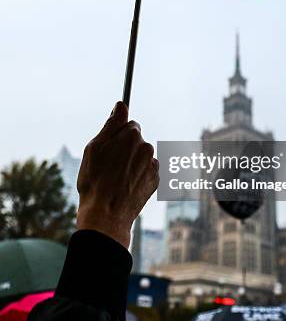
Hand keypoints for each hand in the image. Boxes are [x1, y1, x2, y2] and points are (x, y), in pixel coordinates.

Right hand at [76, 102, 158, 248]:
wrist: (106, 215)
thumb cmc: (95, 181)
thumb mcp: (94, 148)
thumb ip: (111, 124)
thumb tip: (121, 105)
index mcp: (131, 135)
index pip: (128, 124)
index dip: (116, 136)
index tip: (108, 148)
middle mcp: (147, 147)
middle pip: (136, 140)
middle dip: (125, 148)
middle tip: (109, 166)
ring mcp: (153, 164)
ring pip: (141, 156)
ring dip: (132, 162)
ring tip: (116, 179)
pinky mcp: (156, 180)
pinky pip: (146, 170)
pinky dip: (138, 175)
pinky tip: (126, 186)